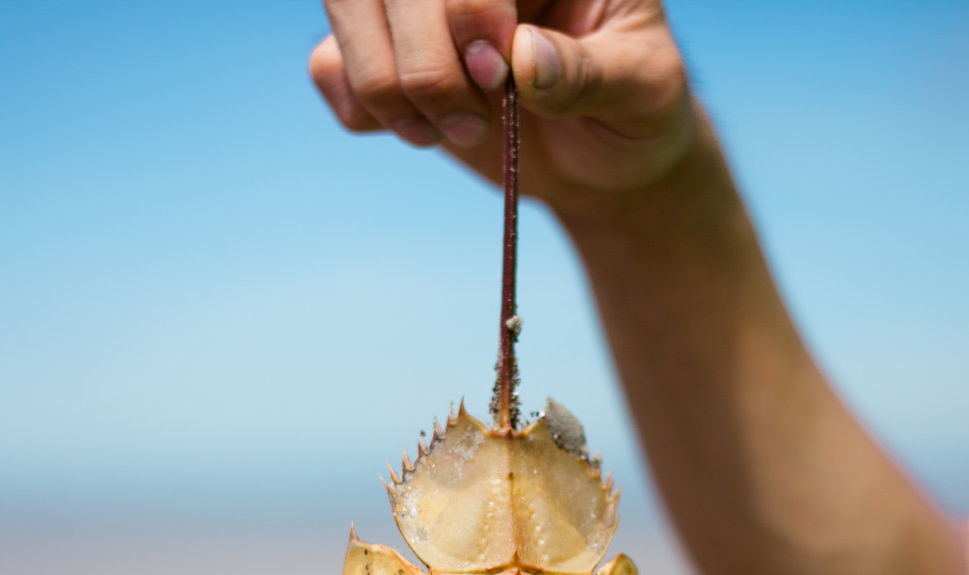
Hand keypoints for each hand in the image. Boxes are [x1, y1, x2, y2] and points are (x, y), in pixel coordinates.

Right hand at [309, 0, 695, 212]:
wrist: (608, 163)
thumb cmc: (637, 111)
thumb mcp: (641, 89)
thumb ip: (589, 73)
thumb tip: (525, 60)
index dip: (465, 7)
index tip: (501, 73)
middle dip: (423, 61)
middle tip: (475, 121)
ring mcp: (419, 6)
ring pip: (346, 5)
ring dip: (386, 85)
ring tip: (450, 132)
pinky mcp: (385, 52)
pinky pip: (327, 64)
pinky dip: (362, 108)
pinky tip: (423, 131)